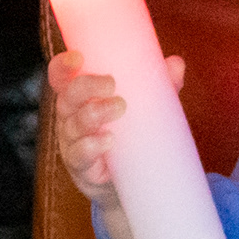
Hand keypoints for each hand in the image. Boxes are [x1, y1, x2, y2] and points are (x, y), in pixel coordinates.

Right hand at [46, 50, 185, 208]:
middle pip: (67, 98)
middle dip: (85, 87)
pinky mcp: (82, 167)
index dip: (63, 66)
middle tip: (111, 84)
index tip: (78, 56)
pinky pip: (79, 155)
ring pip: (73, 125)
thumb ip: (159, 86)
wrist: (132, 181)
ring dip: (93, 114)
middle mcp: (70, 118)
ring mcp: (73, 143)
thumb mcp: (145, 108)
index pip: (62, 78)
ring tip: (119, 107)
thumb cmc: (131, 134)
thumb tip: (175, 63)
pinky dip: (91, 146)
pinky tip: (108, 141)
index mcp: (80, 99)